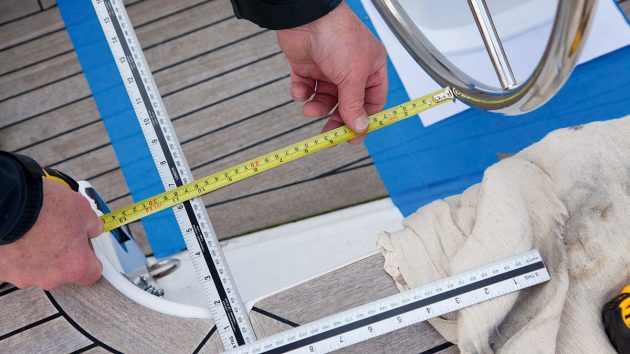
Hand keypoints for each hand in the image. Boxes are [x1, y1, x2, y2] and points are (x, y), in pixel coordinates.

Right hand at [0, 179, 102, 289]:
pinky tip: (18, 237)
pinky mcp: (2, 272)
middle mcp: (50, 278)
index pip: (92, 274)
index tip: (86, 248)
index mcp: (75, 266)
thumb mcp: (83, 209)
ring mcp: (24, 277)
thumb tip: (93, 229)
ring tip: (34, 232)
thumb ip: (93, 226)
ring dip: (37, 256)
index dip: (90, 258)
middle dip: (62, 255)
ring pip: (37, 269)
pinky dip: (17, 254)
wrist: (9, 202)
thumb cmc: (44, 206)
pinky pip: (15, 265)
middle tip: (58, 233)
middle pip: (62, 272)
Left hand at [276, 2, 387, 143]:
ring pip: (324, 99)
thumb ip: (354, 105)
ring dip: (316, 107)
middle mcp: (351, 70)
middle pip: (347, 105)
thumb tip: (359, 127)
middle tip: (328, 135)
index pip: (372, 102)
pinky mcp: (308, 67)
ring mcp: (329, 69)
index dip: (363, 120)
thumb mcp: (352, 76)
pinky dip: (301, 93)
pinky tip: (299, 90)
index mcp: (371, 69)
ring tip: (309, 109)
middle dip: (336, 119)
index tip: (352, 138)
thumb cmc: (338, 36)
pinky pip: (305, 89)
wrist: (306, 17)